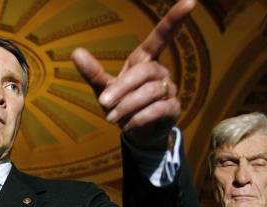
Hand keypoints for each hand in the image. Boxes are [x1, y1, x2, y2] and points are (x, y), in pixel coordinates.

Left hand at [71, 0, 195, 148]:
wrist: (136, 134)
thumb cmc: (121, 106)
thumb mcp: (104, 88)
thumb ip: (93, 72)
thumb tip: (76, 52)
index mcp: (145, 61)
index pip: (161, 37)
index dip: (174, 19)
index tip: (190, 1)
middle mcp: (160, 72)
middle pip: (145, 72)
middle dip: (122, 89)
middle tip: (104, 104)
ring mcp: (169, 90)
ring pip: (150, 92)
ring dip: (127, 106)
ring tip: (112, 118)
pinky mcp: (172, 109)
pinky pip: (157, 110)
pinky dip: (138, 118)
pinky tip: (127, 126)